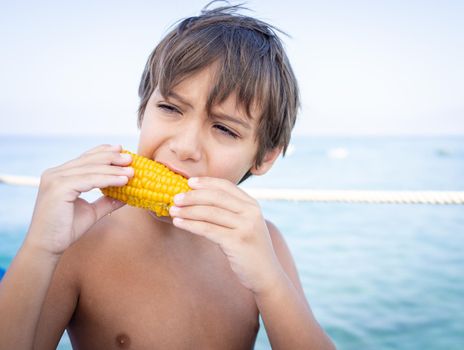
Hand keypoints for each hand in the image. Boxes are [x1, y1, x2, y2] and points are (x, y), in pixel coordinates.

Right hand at [25, 144, 133, 255]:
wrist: (47, 247)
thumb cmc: (65, 229)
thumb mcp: (91, 211)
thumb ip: (106, 201)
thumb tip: (127, 195)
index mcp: (60, 175)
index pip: (84, 158)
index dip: (103, 152)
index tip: (121, 149)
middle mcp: (55, 173)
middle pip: (89, 160)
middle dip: (112, 157)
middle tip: (130, 158)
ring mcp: (55, 179)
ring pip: (91, 169)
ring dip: (114, 170)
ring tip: (132, 172)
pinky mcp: (59, 188)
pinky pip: (89, 180)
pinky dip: (108, 179)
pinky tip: (123, 181)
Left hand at [169, 177, 283, 293]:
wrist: (266, 275)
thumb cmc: (250, 250)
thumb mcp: (245, 225)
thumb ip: (231, 212)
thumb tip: (199, 199)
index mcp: (252, 205)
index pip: (226, 186)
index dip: (206, 182)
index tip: (189, 182)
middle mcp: (250, 212)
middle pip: (216, 197)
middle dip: (193, 196)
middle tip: (175, 198)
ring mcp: (245, 226)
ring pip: (210, 213)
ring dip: (188, 211)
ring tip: (172, 210)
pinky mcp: (237, 242)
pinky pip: (208, 229)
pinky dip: (190, 225)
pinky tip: (178, 223)